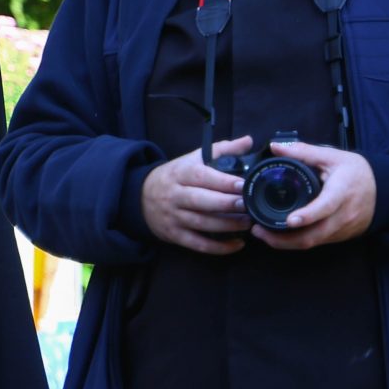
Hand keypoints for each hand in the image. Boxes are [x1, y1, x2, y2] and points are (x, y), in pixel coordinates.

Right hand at [140, 136, 253, 254]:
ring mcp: (174, 216)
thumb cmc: (175, 176)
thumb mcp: (193, 159)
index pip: (202, 176)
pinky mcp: (174, 234)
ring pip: (202, 223)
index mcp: (180, 173)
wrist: (140, 196)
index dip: (224, 181)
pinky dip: (219, 248)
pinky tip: (237, 245)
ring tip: (248, 223)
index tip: (244, 185)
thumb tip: (248, 141)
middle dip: (227, 204)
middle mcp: (175, 195)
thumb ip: (222, 150)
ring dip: (227, 225)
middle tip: (248, 205)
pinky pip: (198, 244)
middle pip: (201, 201)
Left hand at [257, 140, 375, 249]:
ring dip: (287, 243)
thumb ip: (304, 152)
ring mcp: (342, 229)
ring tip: (262, 234)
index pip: (326, 206)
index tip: (290, 220)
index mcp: (342, 191)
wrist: (384, 190)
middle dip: (284, 239)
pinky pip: (317, 242)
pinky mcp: (340, 236)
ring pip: (313, 242)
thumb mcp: (333, 156)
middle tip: (258, 230)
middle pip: (314, 235)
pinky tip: (280, 236)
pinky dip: (297, 242)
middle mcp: (344, 215)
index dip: (308, 215)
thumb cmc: (357, 172)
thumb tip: (276, 146)